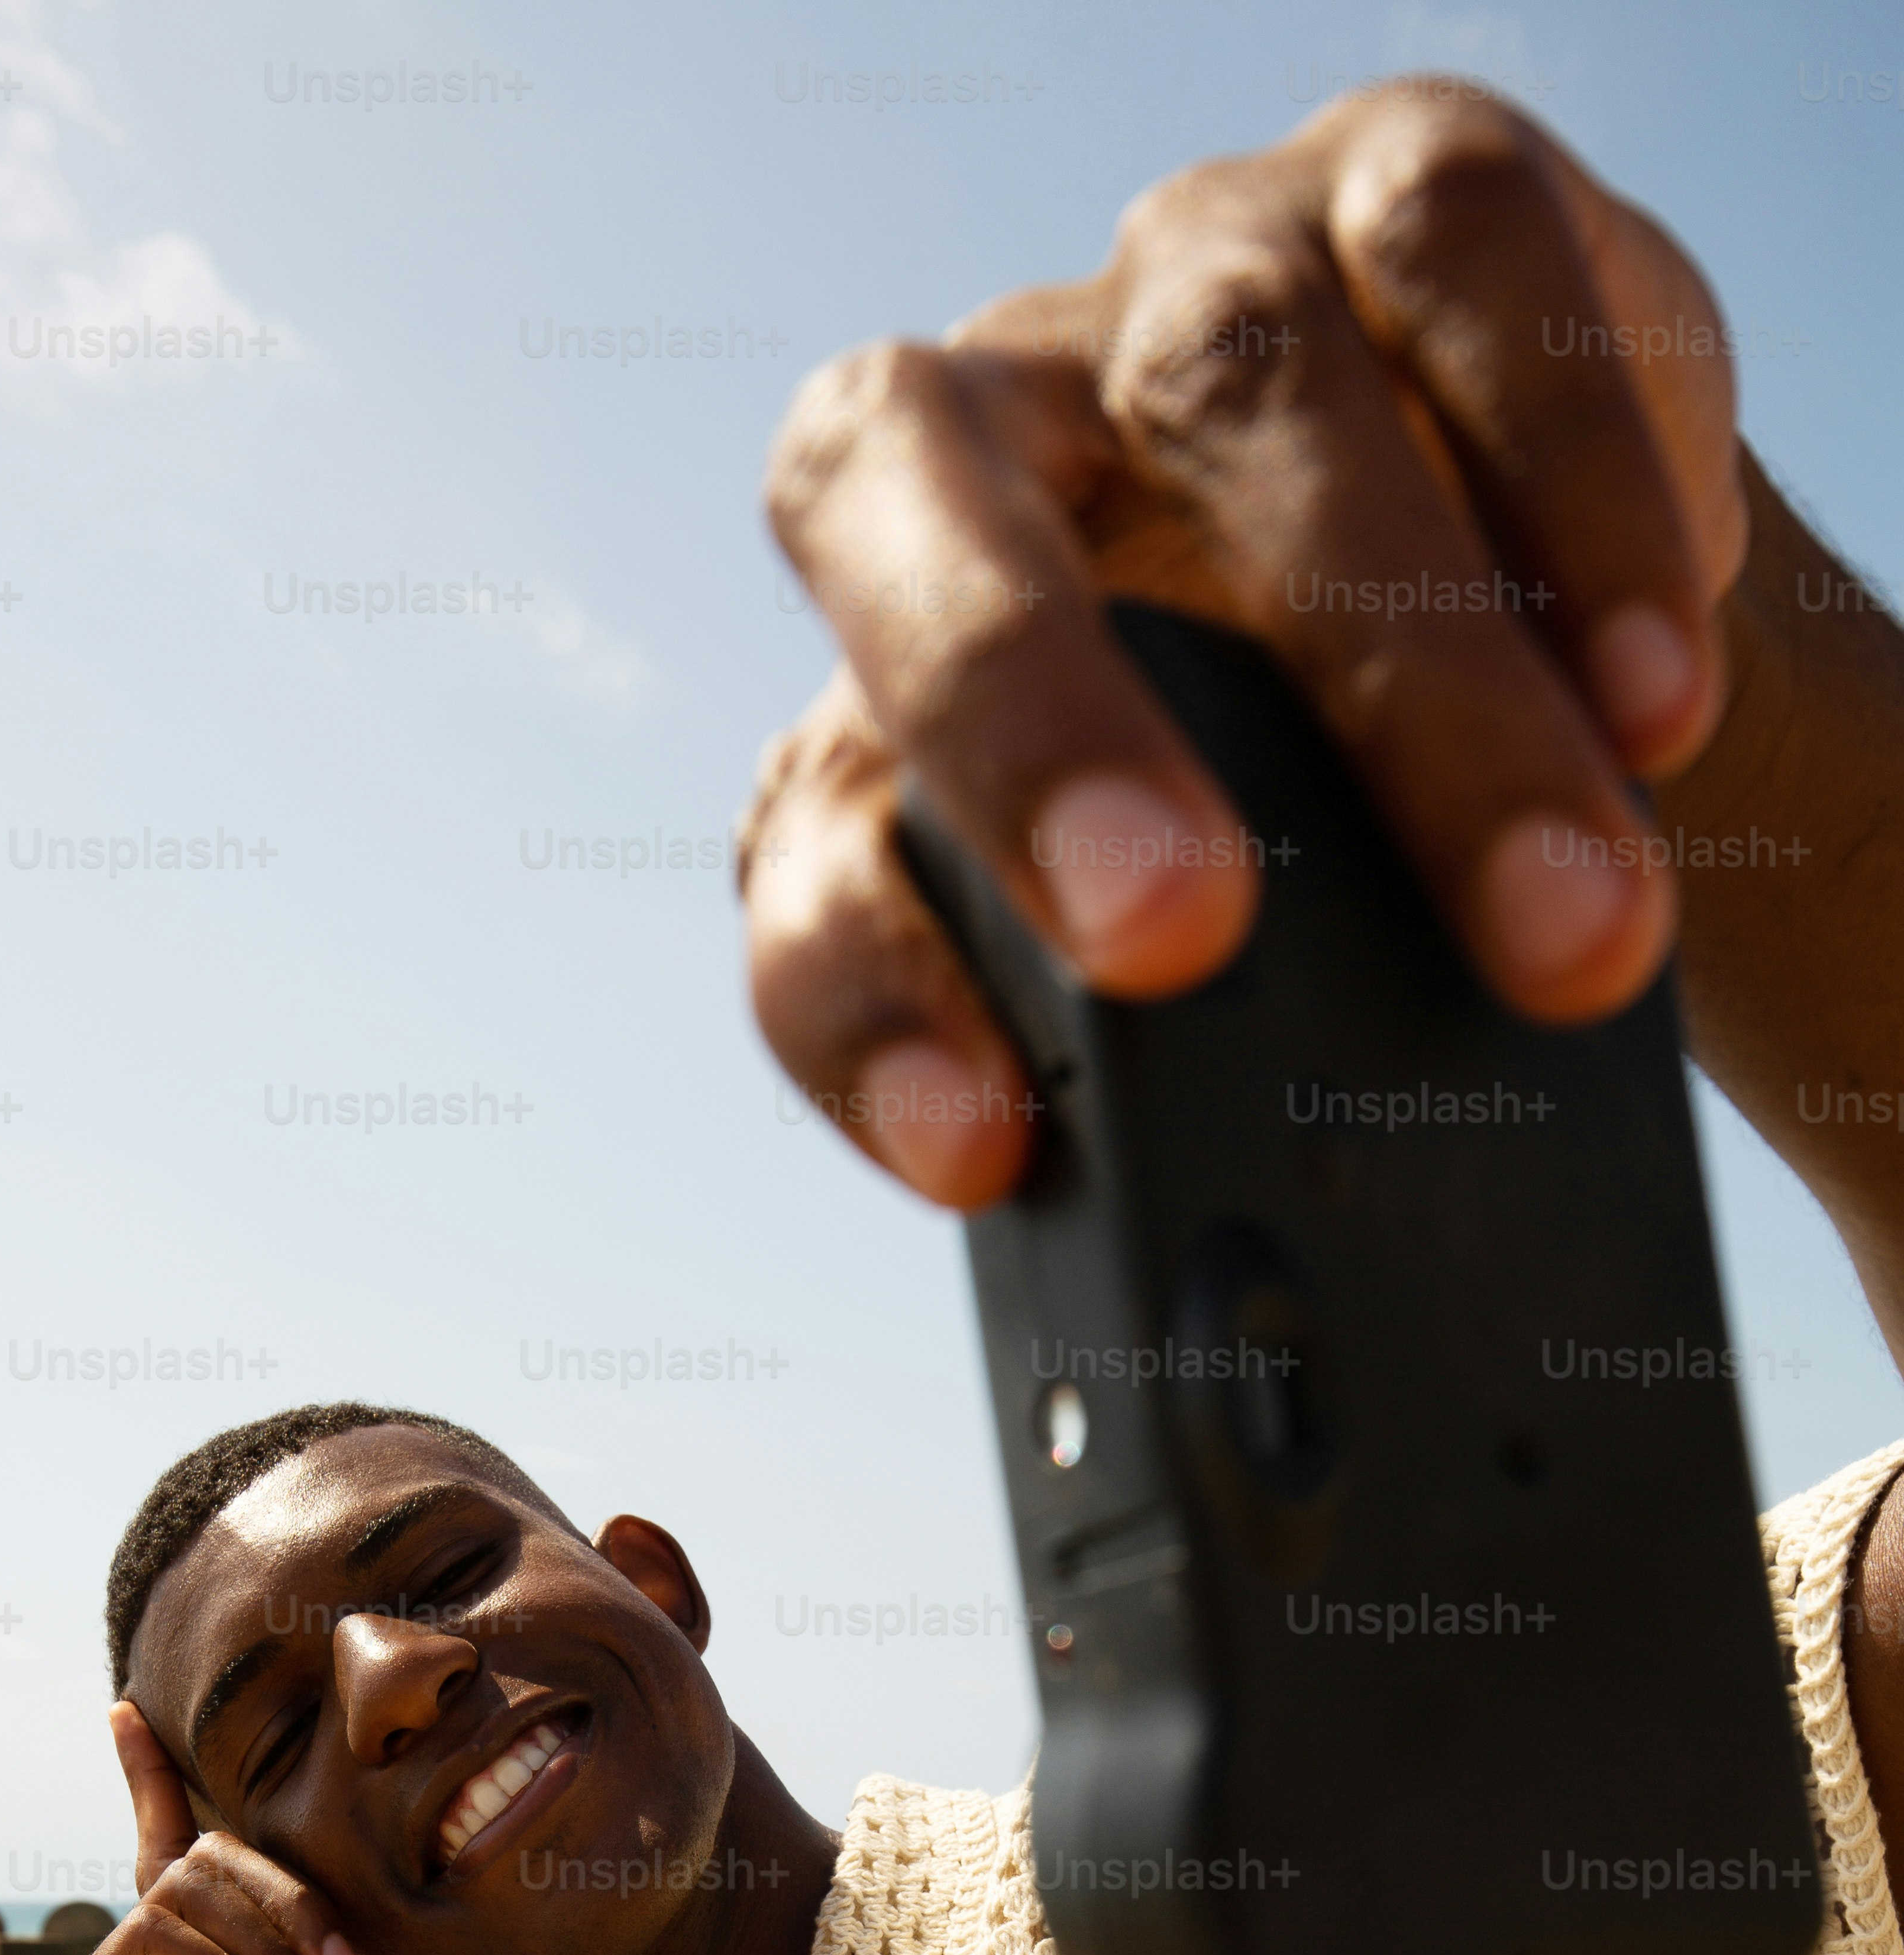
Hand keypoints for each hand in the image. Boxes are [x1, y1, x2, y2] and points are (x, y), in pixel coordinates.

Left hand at [743, 79, 1746, 1207]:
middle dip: (1034, 726)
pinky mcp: (1409, 183)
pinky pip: (1471, 280)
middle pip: (915, 511)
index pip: (805, 810)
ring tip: (1568, 925)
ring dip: (1419, 690)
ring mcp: (1192, 286)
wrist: (1520, 573)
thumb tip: (1172, 1266)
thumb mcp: (1208, 921)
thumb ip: (1146, 1046)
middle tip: (1180, 941)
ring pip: (1244, 415)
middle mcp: (999, 431)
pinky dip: (1577, 496)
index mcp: (887, 648)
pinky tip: (1652, 696)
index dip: (861, 985)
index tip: (980, 1154)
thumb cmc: (1319, 778)